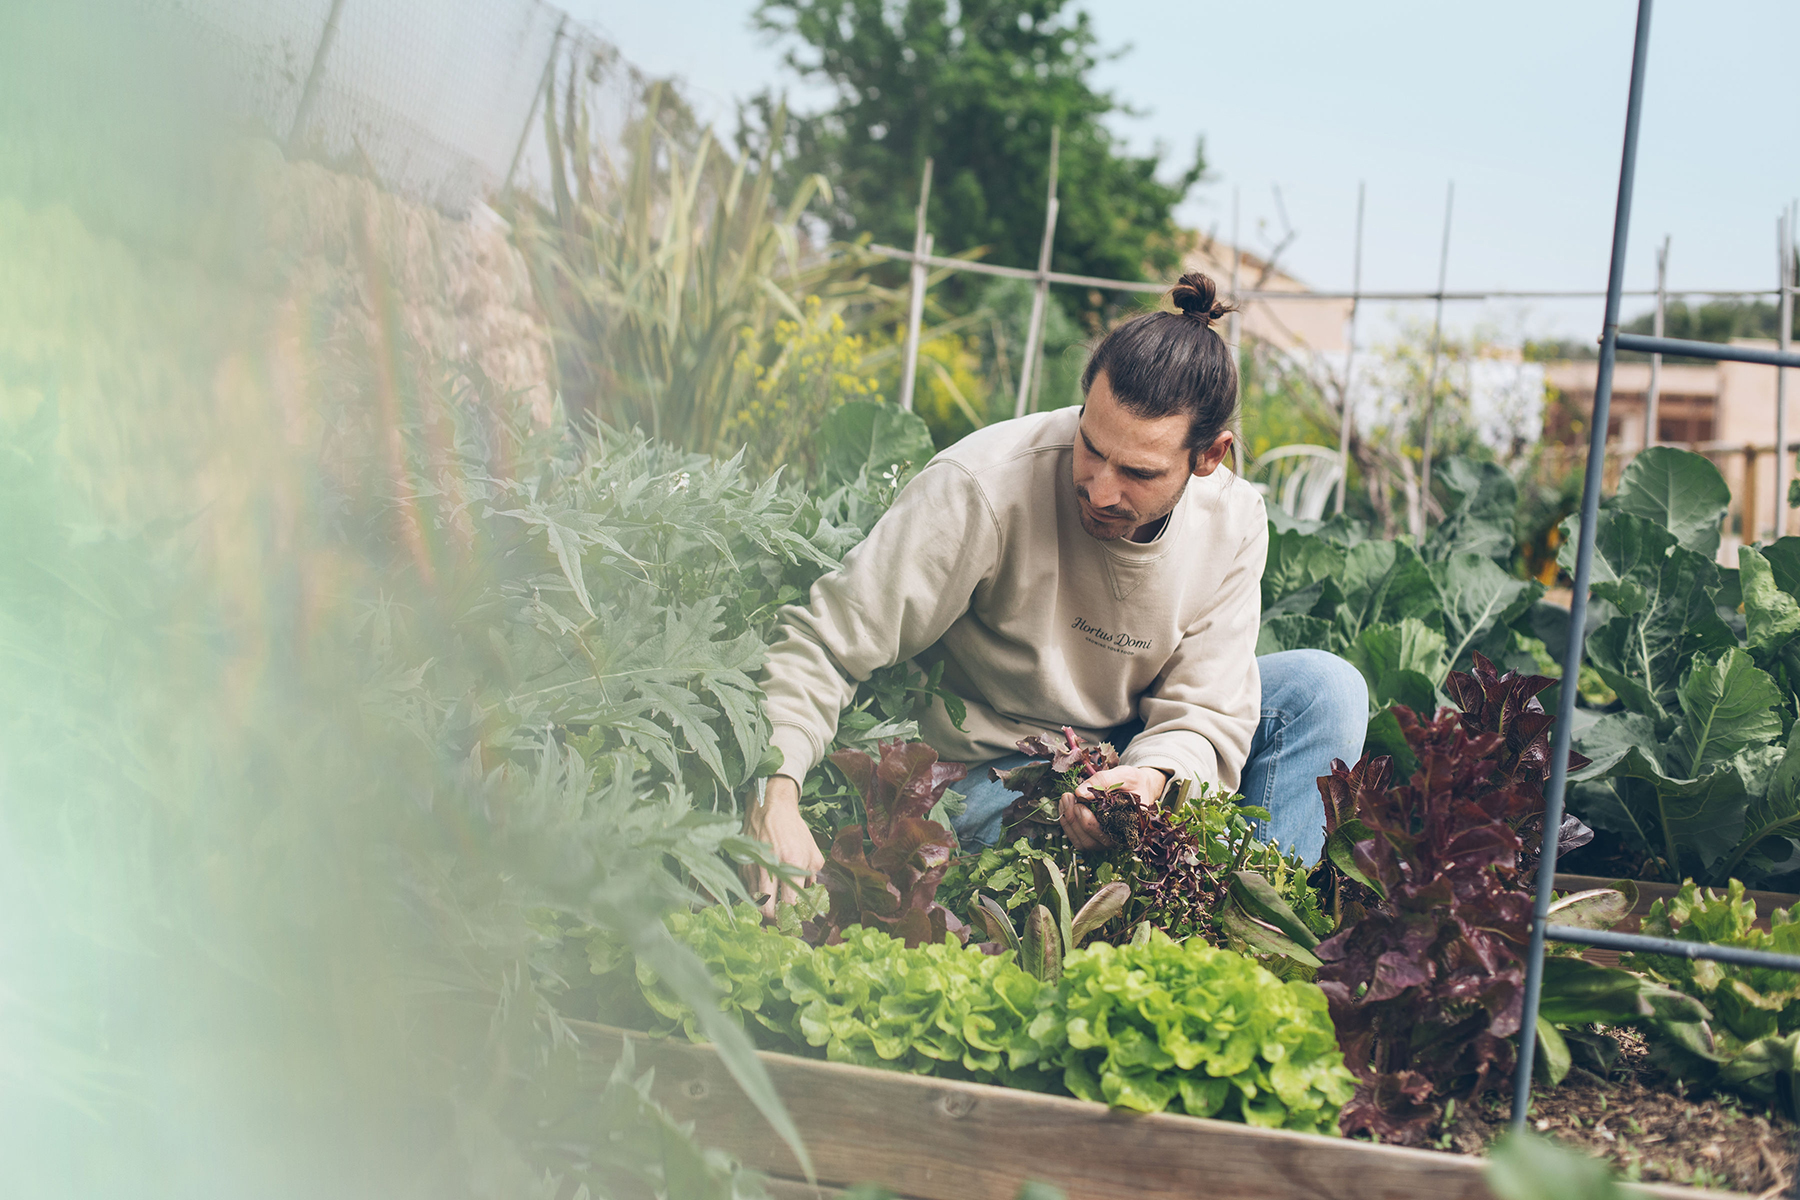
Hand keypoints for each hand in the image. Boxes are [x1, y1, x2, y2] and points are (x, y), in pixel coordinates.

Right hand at [741, 775, 824, 917]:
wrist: (770, 807)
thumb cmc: (794, 830)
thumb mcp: (812, 852)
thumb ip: (813, 878)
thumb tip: (810, 898)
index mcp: (791, 864)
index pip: (789, 904)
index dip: (792, 917)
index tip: (796, 919)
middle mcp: (770, 868)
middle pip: (767, 910)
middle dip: (775, 921)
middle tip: (782, 922)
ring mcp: (753, 866)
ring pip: (754, 902)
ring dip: (764, 908)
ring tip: (773, 908)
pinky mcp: (743, 864)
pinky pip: (747, 889)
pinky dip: (755, 895)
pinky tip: (764, 892)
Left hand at [1058, 765, 1170, 850]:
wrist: (1140, 787)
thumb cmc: (1134, 782)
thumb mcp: (1124, 775)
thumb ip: (1103, 781)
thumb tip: (1079, 792)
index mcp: (1132, 828)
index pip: (1107, 837)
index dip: (1089, 824)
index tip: (1079, 803)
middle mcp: (1119, 840)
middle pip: (1091, 842)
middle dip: (1075, 820)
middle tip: (1068, 796)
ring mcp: (1106, 840)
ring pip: (1082, 843)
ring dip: (1069, 823)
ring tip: (1065, 799)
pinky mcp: (1096, 837)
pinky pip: (1078, 839)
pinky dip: (1068, 825)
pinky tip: (1065, 807)